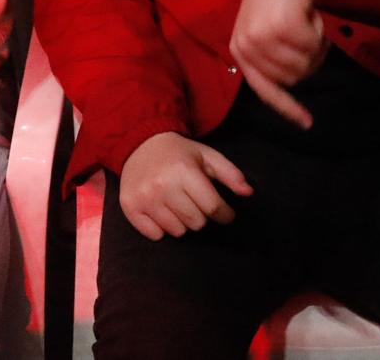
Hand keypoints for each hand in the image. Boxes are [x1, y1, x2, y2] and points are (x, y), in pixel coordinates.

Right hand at [117, 132, 252, 240]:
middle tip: (195, 201)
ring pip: (178, 231)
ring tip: (177, 203)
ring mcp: (145, 198)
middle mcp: (162, 185)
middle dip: (202, 215)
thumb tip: (248, 192)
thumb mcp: (207, 156)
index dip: (225, 214)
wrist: (139, 143)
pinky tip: (162, 210)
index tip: (225, 213)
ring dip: (182, 221)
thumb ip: (230, 173)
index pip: (213, 208)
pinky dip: (162, 228)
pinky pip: (155, 235)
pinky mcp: (130, 207)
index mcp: (184, 170)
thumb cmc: (178, 153)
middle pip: (196, 222)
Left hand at [229, 0, 326, 128]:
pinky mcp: (282, 26)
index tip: (308, 123)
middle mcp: (246, 46)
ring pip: (306, 64)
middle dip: (308, 57)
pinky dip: (319, 29)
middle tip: (305, 27)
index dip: (288, 107)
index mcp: (240, 48)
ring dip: (314, 42)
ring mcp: (262, 37)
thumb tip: (290, 80)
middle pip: (294, 78)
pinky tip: (308, 8)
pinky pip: (315, 46)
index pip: (265, 90)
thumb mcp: (266, 24)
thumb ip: (271, 53)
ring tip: (304, 15)